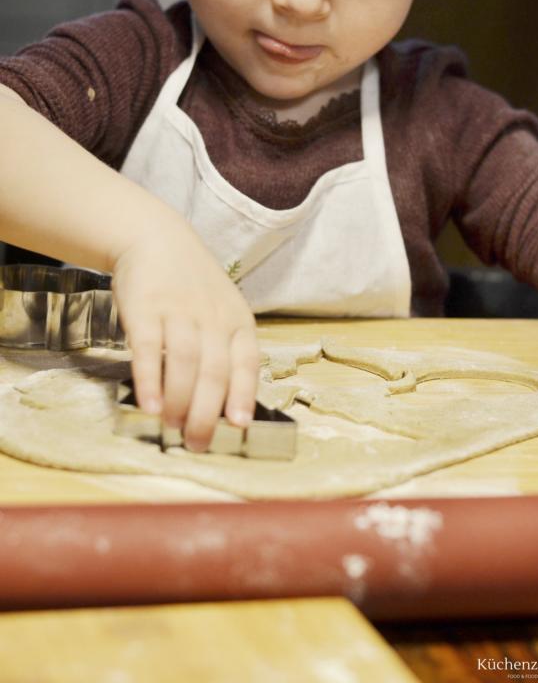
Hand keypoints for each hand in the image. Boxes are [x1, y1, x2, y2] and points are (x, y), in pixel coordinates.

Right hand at [111, 217, 259, 451]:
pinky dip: (150, 380)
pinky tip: (148, 405)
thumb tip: (225, 406)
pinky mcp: (145, 309)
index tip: (239, 425)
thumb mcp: (222, 310)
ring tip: (172, 427)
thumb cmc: (192, 286)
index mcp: (238, 321)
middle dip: (208, 413)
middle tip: (198, 444)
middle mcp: (212, 318)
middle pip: (215, 371)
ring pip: (185, 363)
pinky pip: (150, 350)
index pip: (247, 363)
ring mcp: (179, 312)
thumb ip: (225, 350)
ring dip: (180, 401)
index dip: (244, 395)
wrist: (155, 239)